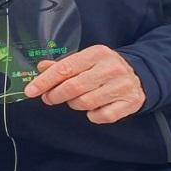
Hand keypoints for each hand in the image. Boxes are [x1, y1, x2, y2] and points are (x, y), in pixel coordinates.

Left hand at [24, 45, 144, 123]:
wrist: (140, 74)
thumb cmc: (104, 68)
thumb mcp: (85, 60)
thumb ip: (63, 65)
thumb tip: (41, 67)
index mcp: (96, 54)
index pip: (65, 68)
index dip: (45, 81)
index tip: (30, 91)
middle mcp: (111, 68)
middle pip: (73, 87)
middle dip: (55, 95)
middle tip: (49, 98)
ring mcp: (122, 86)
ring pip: (85, 103)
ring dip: (74, 104)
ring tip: (76, 100)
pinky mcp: (130, 103)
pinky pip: (102, 116)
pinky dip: (93, 115)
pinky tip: (94, 108)